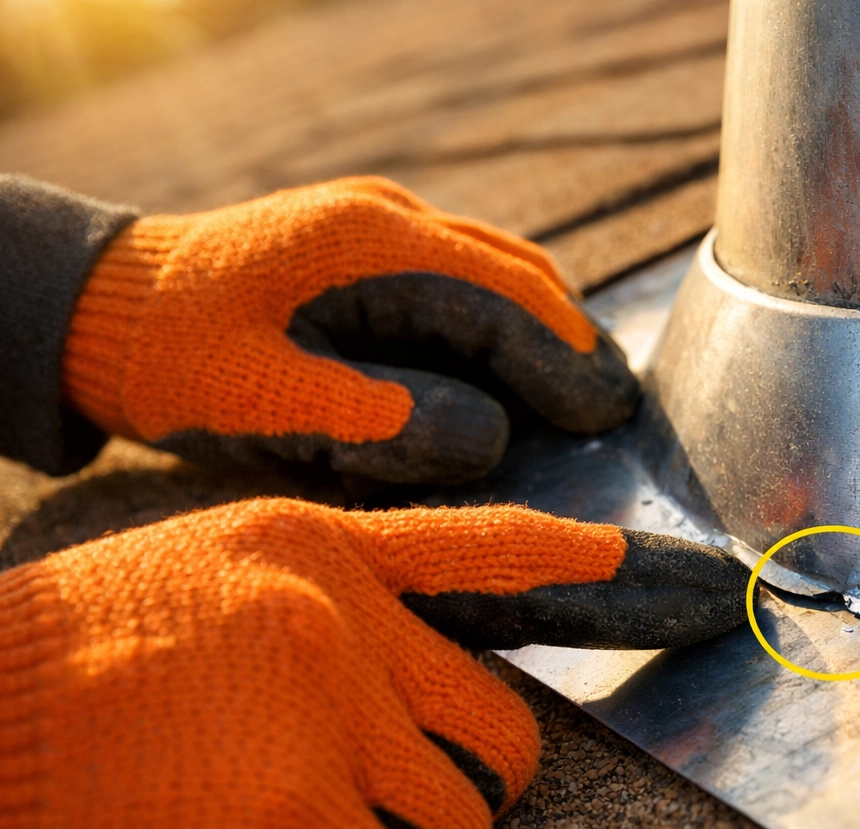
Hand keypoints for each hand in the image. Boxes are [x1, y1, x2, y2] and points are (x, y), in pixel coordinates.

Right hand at [0, 498, 747, 828]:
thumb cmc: (63, 673)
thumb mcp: (207, 581)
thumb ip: (333, 610)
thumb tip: (426, 680)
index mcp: (318, 554)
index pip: (498, 556)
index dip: (613, 581)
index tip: (710, 593)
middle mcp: (340, 626)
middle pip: (502, 740)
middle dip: (457, 796)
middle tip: (361, 816)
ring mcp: (323, 723)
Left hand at [61, 177, 637, 483]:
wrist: (105, 308)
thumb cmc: (176, 361)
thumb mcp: (261, 399)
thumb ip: (373, 418)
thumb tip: (489, 438)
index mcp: (369, 244)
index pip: (501, 298)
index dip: (564, 359)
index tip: (611, 414)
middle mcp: (386, 220)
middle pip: (516, 274)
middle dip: (572, 342)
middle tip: (617, 411)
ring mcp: (378, 228)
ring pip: (497, 272)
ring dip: (545, 332)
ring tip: (585, 396)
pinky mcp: (367, 251)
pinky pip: (462, 280)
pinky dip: (505, 325)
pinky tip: (517, 375)